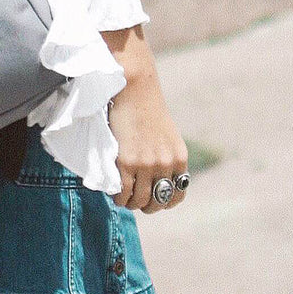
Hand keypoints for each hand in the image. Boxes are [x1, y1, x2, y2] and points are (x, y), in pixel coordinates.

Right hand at [102, 26, 188, 213]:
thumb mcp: (165, 135)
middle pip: (157, 201)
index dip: (163, 202)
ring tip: (121, 196)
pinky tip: (113, 192)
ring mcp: (146, 165)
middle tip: (133, 200)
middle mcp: (166, 165)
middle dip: (145, 205)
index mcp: (179, 159)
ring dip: (130, 202)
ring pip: (139, 200)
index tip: (152, 199)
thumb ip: (164, 156)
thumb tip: (155, 177)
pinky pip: (123, 191)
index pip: (176, 195)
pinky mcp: (126, 162)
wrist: (134, 88)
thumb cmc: (145, 107)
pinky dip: (118, 196)